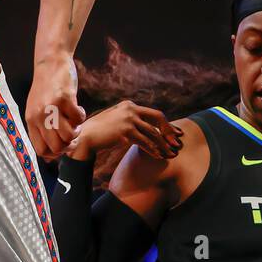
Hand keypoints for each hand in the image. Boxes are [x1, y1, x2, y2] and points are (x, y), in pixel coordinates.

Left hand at [25, 52, 85, 159]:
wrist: (50, 62)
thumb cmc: (47, 87)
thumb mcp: (37, 108)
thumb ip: (42, 127)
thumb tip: (51, 154)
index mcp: (31, 121)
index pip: (41, 150)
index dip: (55, 153)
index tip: (63, 145)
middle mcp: (39, 116)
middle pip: (57, 147)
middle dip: (69, 145)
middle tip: (74, 134)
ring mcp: (51, 108)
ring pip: (68, 136)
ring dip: (77, 132)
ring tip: (76, 121)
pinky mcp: (64, 98)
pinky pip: (78, 119)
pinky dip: (82, 116)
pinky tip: (79, 109)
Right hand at [66, 100, 181, 161]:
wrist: (84, 137)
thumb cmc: (99, 131)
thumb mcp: (114, 119)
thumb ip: (128, 119)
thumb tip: (143, 128)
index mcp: (129, 105)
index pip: (154, 113)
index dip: (166, 124)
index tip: (175, 132)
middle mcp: (130, 109)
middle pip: (158, 118)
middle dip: (169, 131)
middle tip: (177, 142)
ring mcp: (128, 120)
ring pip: (152, 133)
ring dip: (163, 144)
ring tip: (170, 153)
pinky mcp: (125, 132)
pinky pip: (144, 142)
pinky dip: (153, 150)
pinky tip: (159, 156)